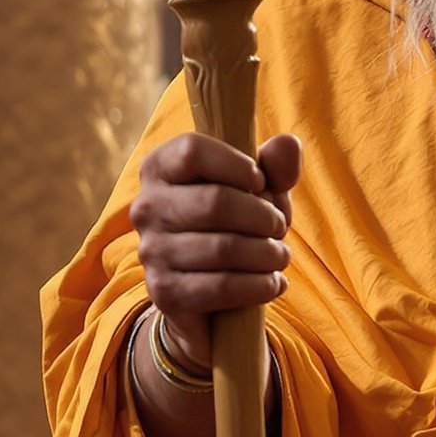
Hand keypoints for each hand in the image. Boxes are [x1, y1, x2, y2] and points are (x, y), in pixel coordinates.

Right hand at [130, 131, 300, 370]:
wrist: (207, 291)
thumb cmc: (235, 224)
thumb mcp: (258, 191)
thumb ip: (275, 165)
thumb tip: (288, 144)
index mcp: (160, 168)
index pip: (192, 151)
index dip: (238, 165)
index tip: (260, 182)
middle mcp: (147, 207)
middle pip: (216, 202)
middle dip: (263, 217)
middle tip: (279, 227)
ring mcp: (152, 251)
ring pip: (224, 248)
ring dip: (268, 254)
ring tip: (280, 256)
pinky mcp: (164, 292)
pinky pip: (223, 287)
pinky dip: (260, 285)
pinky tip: (273, 282)